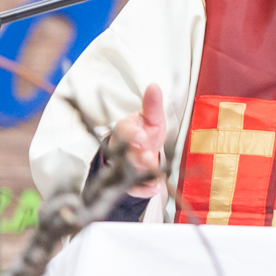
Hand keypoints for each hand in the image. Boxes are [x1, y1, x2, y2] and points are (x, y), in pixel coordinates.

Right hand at [112, 83, 166, 197]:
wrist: (140, 150)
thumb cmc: (145, 129)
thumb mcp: (151, 117)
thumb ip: (152, 104)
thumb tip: (154, 85)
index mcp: (124, 129)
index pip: (125, 130)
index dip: (133, 134)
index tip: (142, 137)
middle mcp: (120, 149)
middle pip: (126, 154)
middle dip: (138, 157)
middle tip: (149, 158)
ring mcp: (123, 166)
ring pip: (129, 172)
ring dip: (141, 176)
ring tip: (155, 178)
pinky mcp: (127, 182)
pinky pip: (133, 189)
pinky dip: (143, 190)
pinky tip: (155, 190)